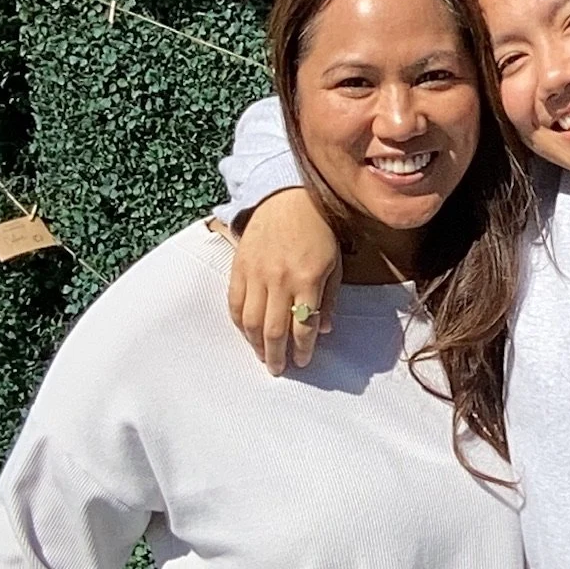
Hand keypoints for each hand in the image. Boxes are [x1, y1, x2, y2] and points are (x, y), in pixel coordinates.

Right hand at [227, 188, 342, 374]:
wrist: (287, 199)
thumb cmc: (318, 231)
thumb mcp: (334, 264)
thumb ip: (330, 298)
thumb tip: (324, 330)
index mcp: (308, 279)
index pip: (303, 325)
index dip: (303, 348)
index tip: (303, 361)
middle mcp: (280, 279)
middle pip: (274, 329)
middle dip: (276, 355)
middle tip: (278, 369)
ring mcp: (257, 273)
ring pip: (251, 321)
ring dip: (255, 344)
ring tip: (262, 355)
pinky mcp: (240, 267)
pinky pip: (235, 302)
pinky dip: (239, 322)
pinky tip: (247, 332)